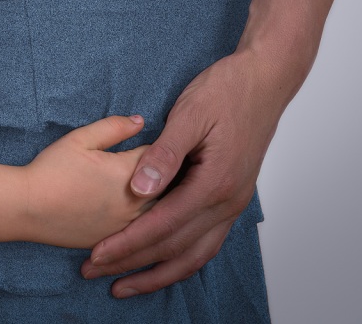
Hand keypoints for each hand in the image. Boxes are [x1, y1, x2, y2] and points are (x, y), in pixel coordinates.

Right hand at [23, 114, 152, 248]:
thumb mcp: (79, 139)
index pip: (160, 155)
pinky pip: (143, 231)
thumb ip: (114, 127)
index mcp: (128, 171)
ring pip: (159, 211)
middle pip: (167, 185)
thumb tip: (141, 121)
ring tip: (151, 188)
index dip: (158, 148)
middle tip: (160, 166)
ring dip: (157, 198)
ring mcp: (128, 225)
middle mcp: (135, 201)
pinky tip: (133, 211)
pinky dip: (144, 220)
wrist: (28, 208)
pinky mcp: (118, 240)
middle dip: (164, 174)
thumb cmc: (52, 170)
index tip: (154, 145)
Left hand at [82, 50, 286, 296]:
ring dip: (159, 271)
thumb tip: (139, 189)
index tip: (97, 254)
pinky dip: (181, 258)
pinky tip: (161, 263)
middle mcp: (229, 200)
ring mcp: (234, 202)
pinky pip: (206, 241)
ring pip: (195, 253)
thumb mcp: (190, 114)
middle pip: (176, 247)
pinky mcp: (232, 197)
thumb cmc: (226, 91)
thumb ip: (164, 154)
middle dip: (134, 264)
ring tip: (125, 283)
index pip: (164, 224)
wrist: (265, 79)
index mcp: (215, 181)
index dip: (128, 242)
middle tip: (95, 272)